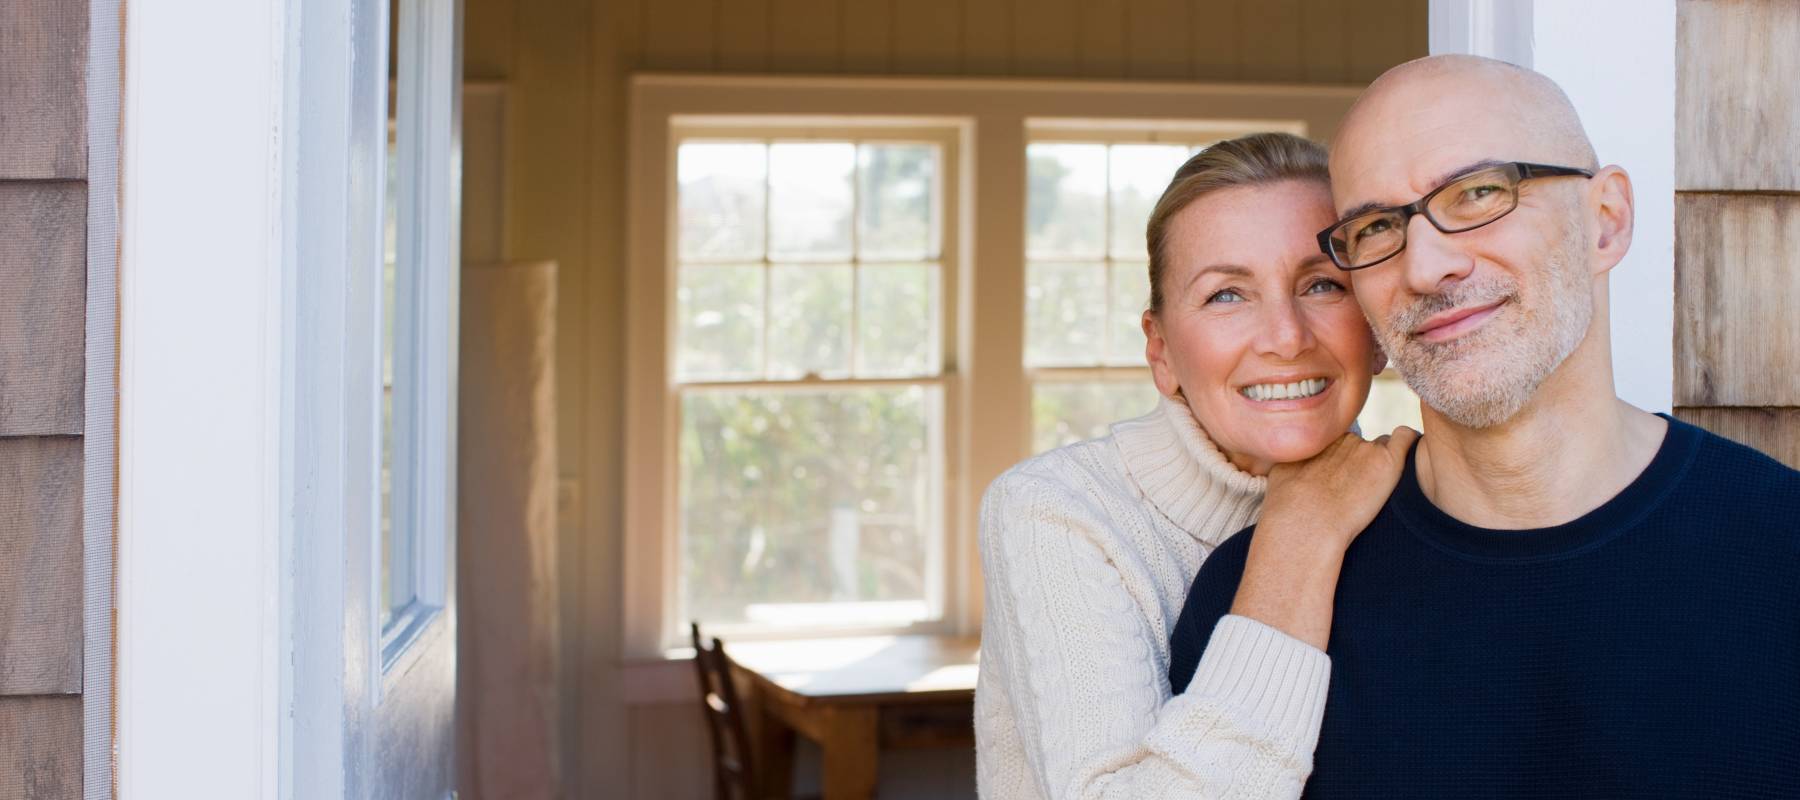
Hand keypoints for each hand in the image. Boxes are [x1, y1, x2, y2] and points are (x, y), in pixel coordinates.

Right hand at [1260, 426, 1419, 548]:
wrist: (1305, 523)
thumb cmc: (1288, 508)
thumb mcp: (1282, 472)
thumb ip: (1296, 460)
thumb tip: (1299, 462)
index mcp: (1320, 439)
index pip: (1341, 439)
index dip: (1344, 459)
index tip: (1344, 479)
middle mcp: (1343, 438)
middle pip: (1363, 444)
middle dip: (1363, 461)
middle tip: (1358, 488)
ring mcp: (1366, 447)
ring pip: (1384, 447)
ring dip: (1383, 463)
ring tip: (1377, 487)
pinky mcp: (1387, 461)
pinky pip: (1407, 438)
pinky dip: (1411, 443)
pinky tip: (1415, 455)